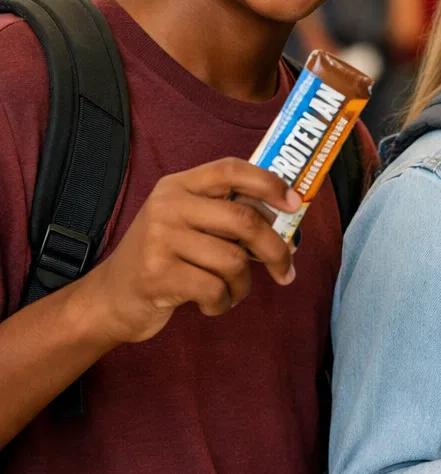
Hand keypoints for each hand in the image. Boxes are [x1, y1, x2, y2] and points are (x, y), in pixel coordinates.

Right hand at [76, 158, 299, 344]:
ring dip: (243, 284)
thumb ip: (228, 218)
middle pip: (244, 220)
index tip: (295, 203)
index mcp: (180, 186)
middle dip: (276, 250)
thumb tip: (289, 229)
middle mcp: (168, 206)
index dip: (269, 182)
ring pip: (234, 261)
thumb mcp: (189, 225)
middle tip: (287, 270)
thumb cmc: (165, 258)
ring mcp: (159, 239)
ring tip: (232, 290)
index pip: (230, 169)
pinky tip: (212, 303)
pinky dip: (223, 303)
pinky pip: (215, 289)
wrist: (111, 297)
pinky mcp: (158, 274)